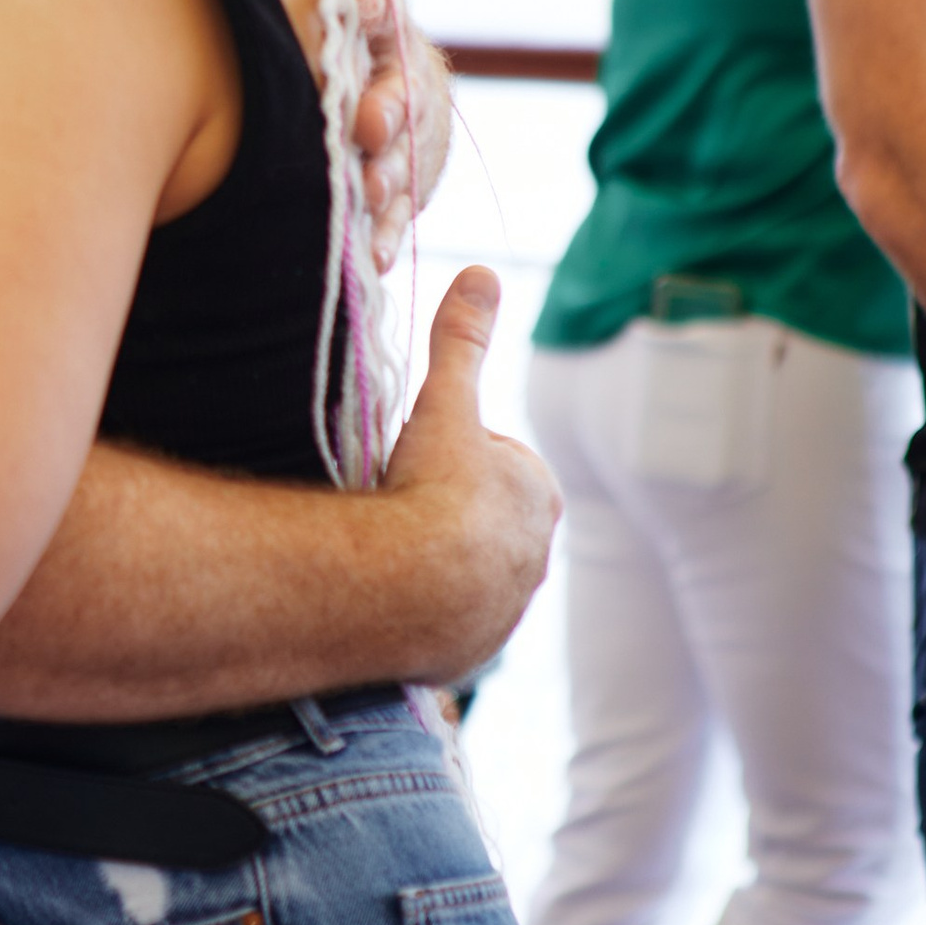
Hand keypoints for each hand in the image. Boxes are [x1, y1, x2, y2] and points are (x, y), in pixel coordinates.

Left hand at [350, 0, 451, 270]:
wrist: (386, 73)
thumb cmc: (365, 42)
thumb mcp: (373, 22)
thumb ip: (372, 14)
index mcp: (409, 63)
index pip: (404, 81)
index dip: (387, 104)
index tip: (368, 126)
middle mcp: (419, 110)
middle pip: (408, 140)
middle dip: (389, 164)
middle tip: (372, 184)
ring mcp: (416, 153)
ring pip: (405, 182)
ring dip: (388, 207)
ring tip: (368, 231)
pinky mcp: (407, 191)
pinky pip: (398, 218)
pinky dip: (387, 238)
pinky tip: (374, 259)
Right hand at [379, 268, 558, 679]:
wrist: (409, 589)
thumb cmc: (433, 491)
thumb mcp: (444, 402)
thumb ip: (461, 340)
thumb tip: (479, 274)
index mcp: (538, 493)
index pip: (494, 462)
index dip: (449, 457)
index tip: (415, 464)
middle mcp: (535, 555)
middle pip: (481, 520)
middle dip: (443, 513)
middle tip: (395, 504)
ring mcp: (505, 608)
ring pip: (466, 573)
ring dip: (432, 564)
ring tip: (388, 553)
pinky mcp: (473, 650)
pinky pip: (447, 623)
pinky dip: (422, 611)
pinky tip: (389, 597)